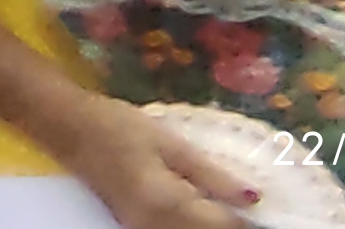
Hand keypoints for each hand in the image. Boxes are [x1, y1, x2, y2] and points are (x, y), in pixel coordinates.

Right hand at [60, 99, 263, 228]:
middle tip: (258, 210)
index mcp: (168, 205)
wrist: (67, 129)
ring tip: (232, 207)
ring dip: (212, 224)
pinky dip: (194, 224)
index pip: (223, 226)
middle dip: (233, 224)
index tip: (277, 210)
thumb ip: (212, 174)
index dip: (252, 221)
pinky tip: (207, 209)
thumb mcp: (170, 143)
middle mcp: (154, 227)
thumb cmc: (118, 126)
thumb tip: (254, 197)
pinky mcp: (134, 226)